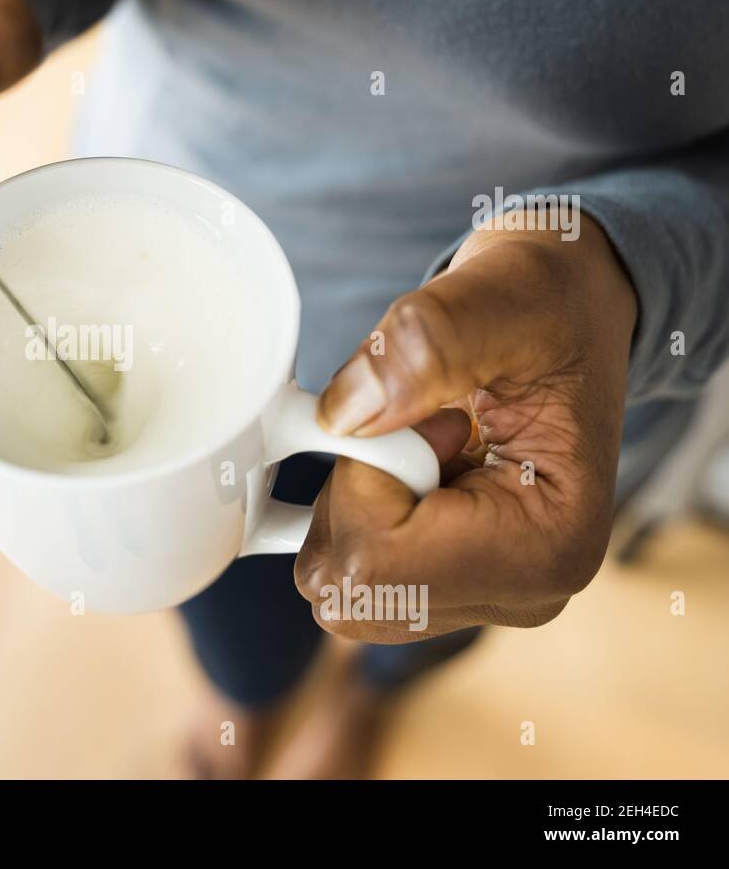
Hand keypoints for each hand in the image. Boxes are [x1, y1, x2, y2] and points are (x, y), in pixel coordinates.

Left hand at [296, 211, 637, 640]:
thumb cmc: (541, 308)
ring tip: (420, 446)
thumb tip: (344, 417)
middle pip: (349, 589)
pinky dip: (354, 518)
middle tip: (413, 432)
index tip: (415, 419)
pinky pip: (351, 578)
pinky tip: (411, 473)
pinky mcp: (451, 587)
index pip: (376, 559)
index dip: (360, 481)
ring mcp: (484, 597)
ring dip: (350, 506)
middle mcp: (522, 593)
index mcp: (546, 547)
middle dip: (349, 500)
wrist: (560, 317)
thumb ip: (422, 350)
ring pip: (341, 588)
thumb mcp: (491, 303)